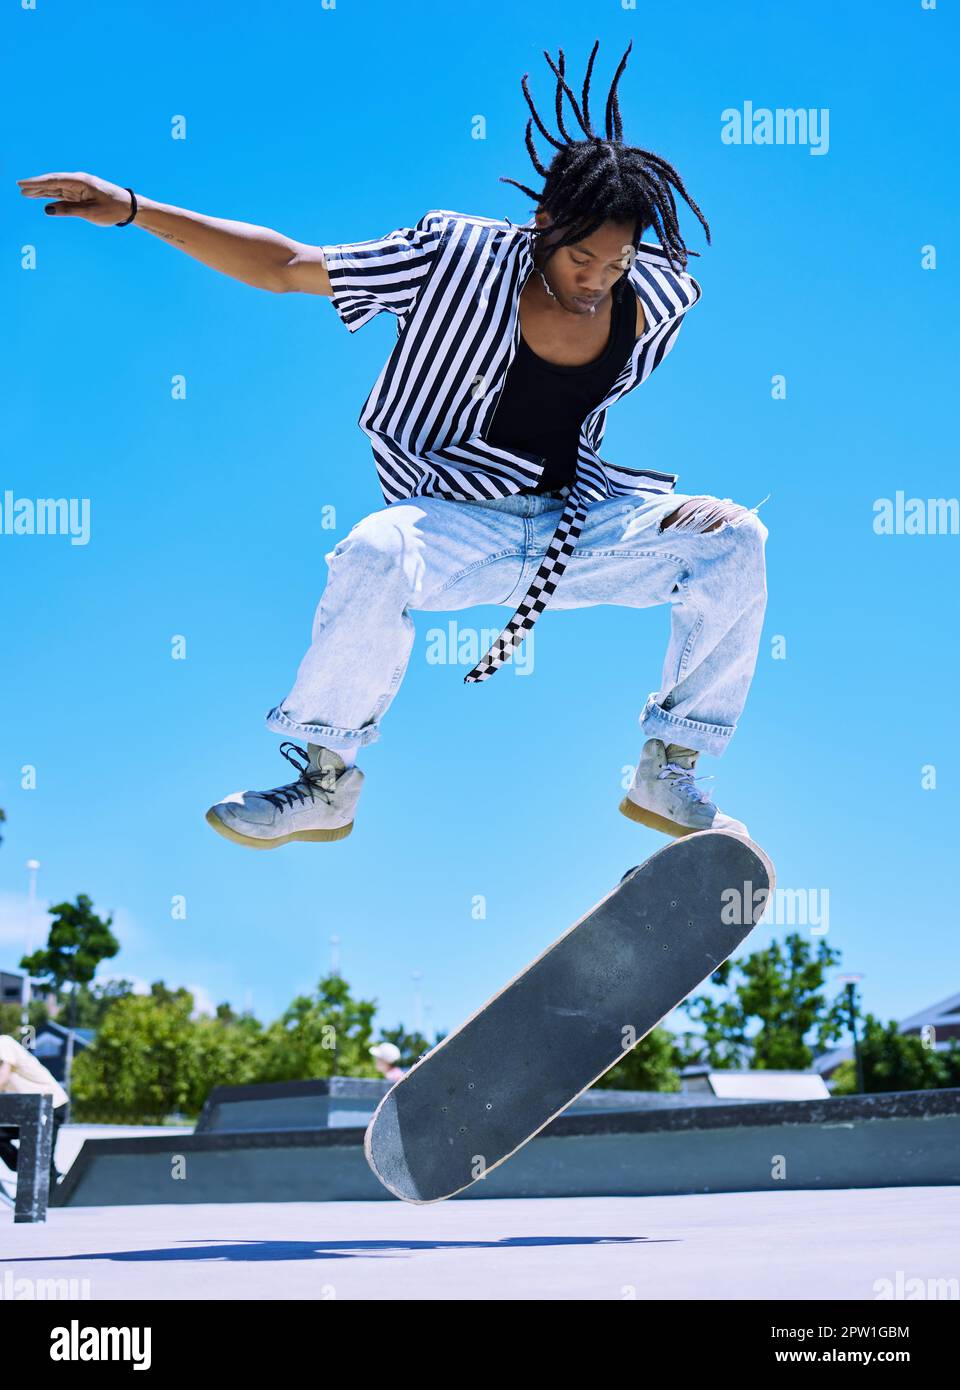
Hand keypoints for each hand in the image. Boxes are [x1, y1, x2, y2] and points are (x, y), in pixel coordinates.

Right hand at [16, 171, 133, 225]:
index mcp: (80, 182)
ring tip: (26, 193)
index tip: (22, 184)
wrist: (129, 208)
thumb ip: (68, 210)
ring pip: (56, 189)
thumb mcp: (90, 213)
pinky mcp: (82, 195)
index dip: (36, 183)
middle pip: (52, 183)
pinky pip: (63, 195)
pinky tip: (42, 199)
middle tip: (19, 188)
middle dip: (35, 186)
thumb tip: (47, 209)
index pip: (53, 181)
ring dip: (41, 191)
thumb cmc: (112, 209)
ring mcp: (79, 188)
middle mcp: (78, 182)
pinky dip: (52, 196)